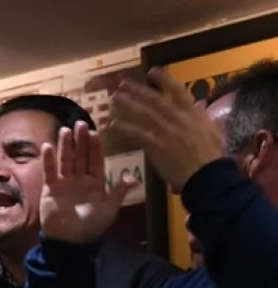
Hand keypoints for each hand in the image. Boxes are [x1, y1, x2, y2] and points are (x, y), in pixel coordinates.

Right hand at [40, 122, 134, 244]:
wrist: (69, 241)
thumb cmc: (91, 227)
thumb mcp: (109, 209)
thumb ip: (118, 192)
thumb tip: (134, 179)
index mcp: (96, 183)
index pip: (96, 160)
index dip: (95, 147)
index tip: (95, 132)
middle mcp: (80, 179)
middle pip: (80, 156)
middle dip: (80, 140)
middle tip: (80, 124)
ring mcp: (64, 183)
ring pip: (66, 160)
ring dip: (65, 146)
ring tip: (65, 130)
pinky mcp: (51, 189)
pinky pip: (50, 172)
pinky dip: (49, 160)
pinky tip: (48, 146)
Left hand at [109, 68, 225, 192]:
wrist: (207, 175)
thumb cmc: (211, 156)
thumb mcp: (212, 130)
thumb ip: (202, 116)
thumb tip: (200, 104)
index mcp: (193, 113)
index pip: (177, 90)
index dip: (164, 79)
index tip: (151, 72)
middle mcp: (179, 118)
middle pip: (155, 99)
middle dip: (138, 90)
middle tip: (123, 83)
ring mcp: (167, 131)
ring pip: (144, 113)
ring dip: (128, 104)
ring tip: (115, 98)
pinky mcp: (157, 146)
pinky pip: (138, 134)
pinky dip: (125, 129)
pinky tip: (114, 125)